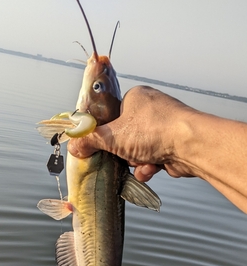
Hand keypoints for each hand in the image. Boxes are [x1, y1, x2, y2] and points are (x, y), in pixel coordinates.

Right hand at [68, 86, 195, 180]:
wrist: (191, 145)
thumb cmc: (152, 132)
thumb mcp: (112, 137)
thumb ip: (90, 140)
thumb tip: (74, 146)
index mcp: (136, 98)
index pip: (112, 116)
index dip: (106, 134)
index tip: (101, 146)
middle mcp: (152, 109)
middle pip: (125, 137)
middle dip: (124, 153)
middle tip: (124, 157)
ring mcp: (165, 127)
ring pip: (139, 150)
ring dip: (137, 162)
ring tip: (143, 163)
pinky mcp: (174, 144)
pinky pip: (153, 157)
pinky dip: (150, 166)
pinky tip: (153, 168)